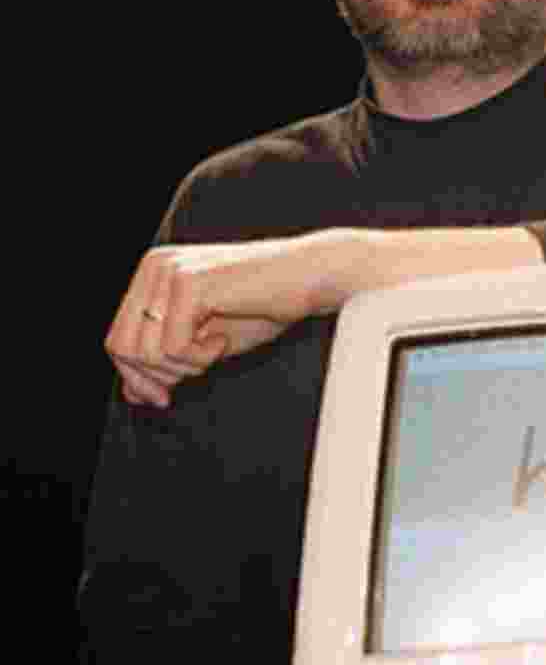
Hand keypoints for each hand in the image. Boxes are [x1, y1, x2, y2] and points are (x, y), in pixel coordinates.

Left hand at [105, 235, 336, 408]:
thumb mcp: (205, 341)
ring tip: (216, 349)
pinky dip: (200, 357)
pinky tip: (223, 340)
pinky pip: (172, 347)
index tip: (163, 398)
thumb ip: (167, 361)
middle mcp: (154, 267)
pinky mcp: (189, 284)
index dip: (136, 377)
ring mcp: (169, 272)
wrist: (309, 278)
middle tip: (198, 372)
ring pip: (145, 351)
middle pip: (122, 346)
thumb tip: (132, 394)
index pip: (117, 337)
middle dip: (157, 376)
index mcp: (152, 274)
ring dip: (184, 366)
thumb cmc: (265, 306)